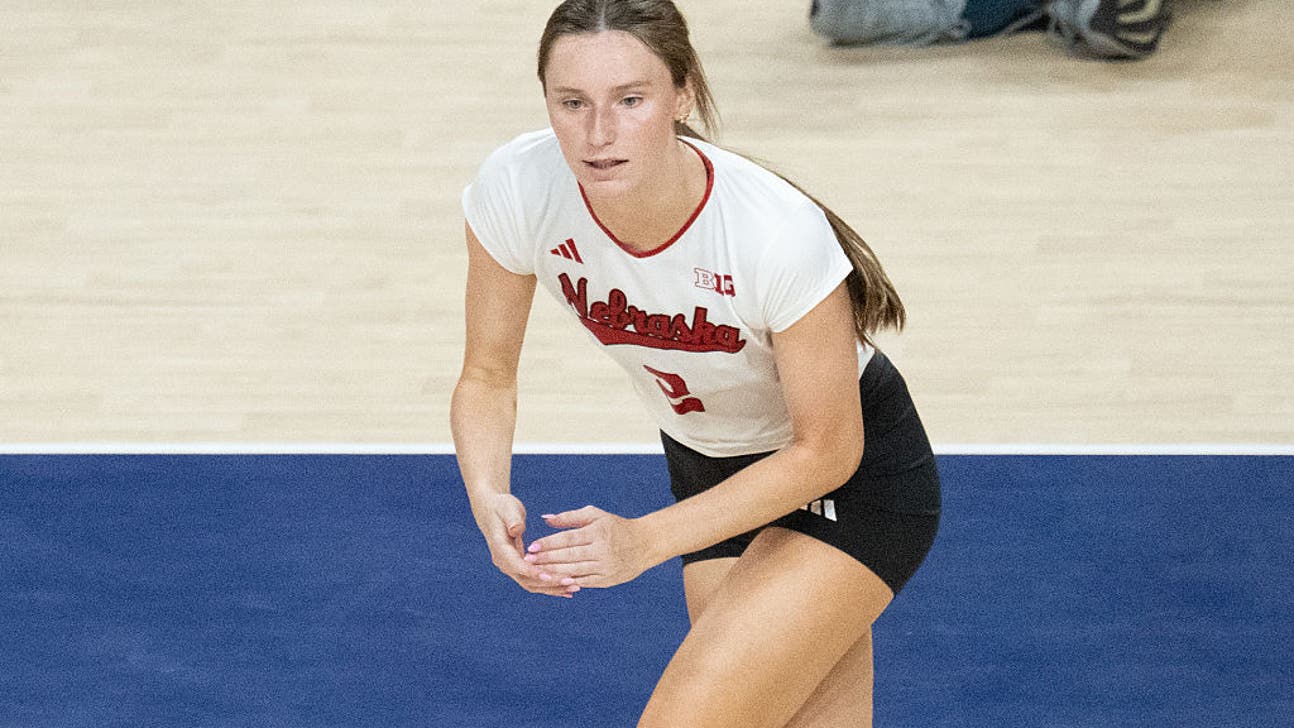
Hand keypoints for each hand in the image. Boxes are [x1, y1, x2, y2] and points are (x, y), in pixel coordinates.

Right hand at [473, 492, 580, 597]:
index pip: (516, 565)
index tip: (550, 575)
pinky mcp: (519, 567)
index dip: (533, 572)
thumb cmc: (502, 507)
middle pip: (526, 579)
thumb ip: (513, 520)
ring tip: (574, 587)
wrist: (492, 510)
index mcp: (500, 548)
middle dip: (548, 582)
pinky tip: (567, 588)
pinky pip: (534, 580)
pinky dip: (550, 585)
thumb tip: (516, 529)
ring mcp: (511, 566)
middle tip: (570, 582)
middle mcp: (504, 562)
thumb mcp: (507, 509)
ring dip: (552, 587)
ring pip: (532, 583)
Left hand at [525, 506, 654, 588]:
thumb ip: (570, 517)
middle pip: (569, 556)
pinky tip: (554, 582)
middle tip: (528, 561)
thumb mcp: (595, 515)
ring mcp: (604, 567)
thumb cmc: (615, 526)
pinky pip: (584, 582)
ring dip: (553, 573)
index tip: (533, 547)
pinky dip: (568, 582)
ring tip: (536, 573)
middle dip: (546, 559)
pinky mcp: (606, 580)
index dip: (549, 543)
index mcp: (598, 532)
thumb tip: (545, 518)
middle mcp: (601, 550)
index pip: (569, 539)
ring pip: (574, 571)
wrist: (644, 544)